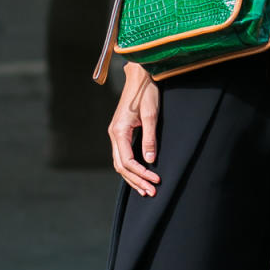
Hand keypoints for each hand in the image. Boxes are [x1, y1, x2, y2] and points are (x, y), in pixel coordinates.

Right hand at [108, 63, 161, 195]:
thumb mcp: (151, 115)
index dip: (141, 174)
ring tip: (145, 189)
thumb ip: (150, 138)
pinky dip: (131, 168)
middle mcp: (114, 134)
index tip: (156, 180)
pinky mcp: (121, 132)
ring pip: (120, 162)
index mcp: (119, 131)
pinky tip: (139, 175)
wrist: (140, 76)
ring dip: (132, 177)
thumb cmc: (146, 93)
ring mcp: (115, 133)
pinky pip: (122, 155)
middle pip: (121, 166)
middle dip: (136, 181)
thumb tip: (149, 160)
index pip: (127, 161)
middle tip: (151, 193)